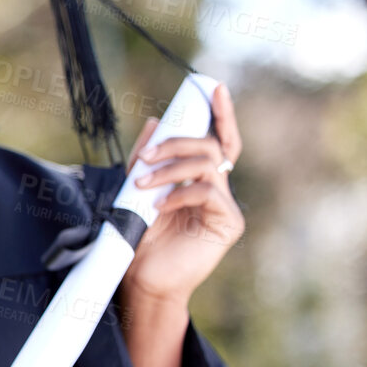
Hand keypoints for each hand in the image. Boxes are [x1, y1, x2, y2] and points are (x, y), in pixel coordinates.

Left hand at [120, 83, 244, 306]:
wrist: (143, 278)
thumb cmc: (141, 237)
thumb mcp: (137, 189)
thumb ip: (147, 158)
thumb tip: (156, 120)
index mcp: (200, 178)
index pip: (218, 139)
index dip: (221, 114)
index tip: (213, 88)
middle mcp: (218, 188)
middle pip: (213, 146)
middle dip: (179, 141)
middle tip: (147, 154)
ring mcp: (226, 206)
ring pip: (208, 165)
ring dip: (170, 168)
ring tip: (142, 182)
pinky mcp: (229, 224)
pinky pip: (208, 193)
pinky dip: (180, 194)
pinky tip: (159, 207)